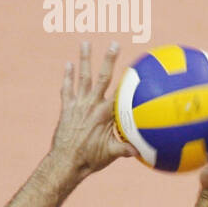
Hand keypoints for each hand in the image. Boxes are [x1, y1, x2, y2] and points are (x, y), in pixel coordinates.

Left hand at [48, 40, 136, 179]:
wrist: (65, 162)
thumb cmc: (91, 159)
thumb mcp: (112, 154)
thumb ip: (126, 149)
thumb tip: (142, 150)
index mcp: (105, 114)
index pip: (120, 92)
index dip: (129, 79)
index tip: (137, 66)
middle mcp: (91, 105)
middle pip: (102, 77)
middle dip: (109, 59)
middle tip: (114, 44)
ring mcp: (78, 104)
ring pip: (82, 77)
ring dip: (84, 59)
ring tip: (85, 43)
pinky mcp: (67, 108)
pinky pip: (67, 88)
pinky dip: (68, 76)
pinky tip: (68, 64)